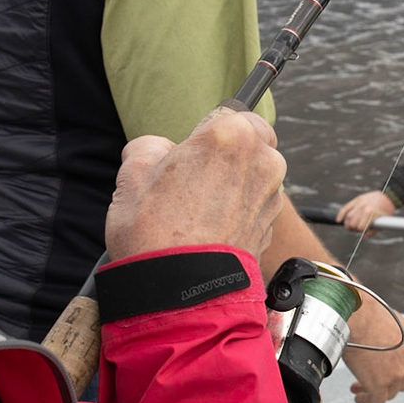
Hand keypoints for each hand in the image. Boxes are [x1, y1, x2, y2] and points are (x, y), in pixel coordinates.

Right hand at [106, 107, 285, 260]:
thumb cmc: (154, 232)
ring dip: (234, 182)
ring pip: (255, 173)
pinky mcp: (272, 225)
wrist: (180, 292)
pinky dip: (238, 210)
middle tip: (191, 178)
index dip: (205, 131)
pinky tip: (210, 228)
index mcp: (230, 135)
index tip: (190, 148)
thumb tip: (159, 150)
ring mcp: (271, 195)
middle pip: (250, 141)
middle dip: (227, 153)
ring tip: (196, 209)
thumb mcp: (131, 174)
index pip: (229, 110)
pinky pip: (255, 204)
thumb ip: (148, 147)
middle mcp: (261, 160)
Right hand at [336, 190, 395, 232]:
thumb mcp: (383, 222)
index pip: (360, 227)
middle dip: (354, 228)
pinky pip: (345, 208)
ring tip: (351, 226)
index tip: (364, 231)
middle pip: (352, 223)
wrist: (389, 197)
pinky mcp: (357, 200)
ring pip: (348, 217)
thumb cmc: (387, 211)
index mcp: (370, 213)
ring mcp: (359, 203)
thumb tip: (364, 237)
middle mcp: (363, 207)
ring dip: (348, 223)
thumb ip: (373, 231)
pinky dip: (341, 214)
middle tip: (358, 229)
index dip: (361, 231)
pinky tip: (339, 220)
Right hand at [343, 303, 403, 402]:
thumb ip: (394, 339)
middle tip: (371, 380)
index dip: (398, 373)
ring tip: (359, 388)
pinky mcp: (381, 384)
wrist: (355, 315)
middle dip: (387, 383)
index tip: (386, 374)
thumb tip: (384, 345)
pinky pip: (376, 400)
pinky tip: (358, 396)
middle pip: (402, 382)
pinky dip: (367, 401)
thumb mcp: (391, 323)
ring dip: (374, 392)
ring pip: (389, 393)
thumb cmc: (366, 313)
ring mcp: (397, 374)